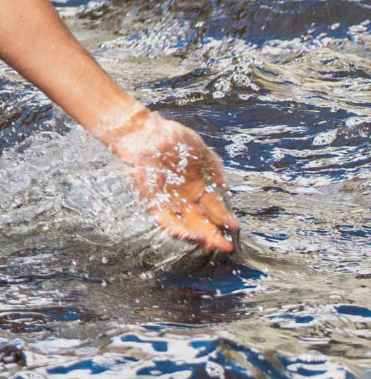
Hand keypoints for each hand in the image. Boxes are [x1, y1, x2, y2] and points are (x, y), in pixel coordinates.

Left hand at [102, 106, 237, 254]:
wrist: (145, 132)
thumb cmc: (172, 137)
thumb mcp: (200, 151)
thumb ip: (214, 167)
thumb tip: (225, 186)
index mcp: (197, 186)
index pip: (213, 206)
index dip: (223, 217)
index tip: (234, 226)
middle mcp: (184, 196)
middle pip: (201, 220)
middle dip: (214, 234)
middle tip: (226, 246)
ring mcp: (168, 199)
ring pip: (184, 223)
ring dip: (197, 234)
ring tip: (209, 244)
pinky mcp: (152, 200)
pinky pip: (164, 218)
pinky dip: (176, 227)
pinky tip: (188, 234)